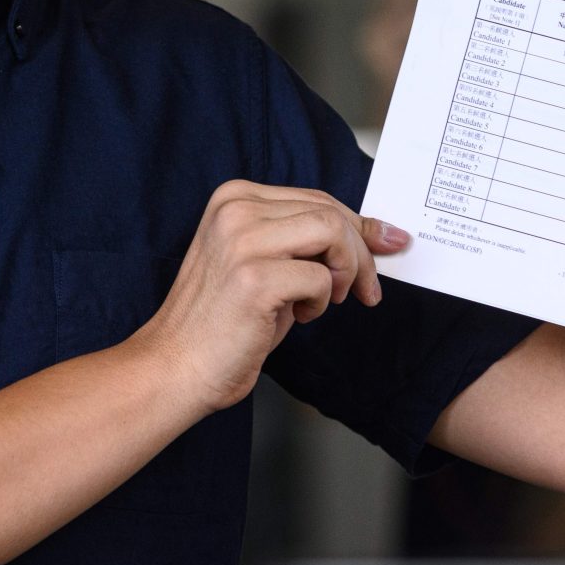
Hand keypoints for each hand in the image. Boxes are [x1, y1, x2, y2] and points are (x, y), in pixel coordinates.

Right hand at [134, 180, 409, 414]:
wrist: (175, 366)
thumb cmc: (222, 322)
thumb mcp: (264, 264)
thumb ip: (304, 241)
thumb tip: (376, 234)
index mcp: (234, 198)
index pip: (316, 198)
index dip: (358, 225)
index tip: (389, 244)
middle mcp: (235, 209)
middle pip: (329, 212)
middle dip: (361, 253)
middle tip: (366, 292)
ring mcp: (242, 240)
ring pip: (331, 233)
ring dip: (344, 273)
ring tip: (325, 301)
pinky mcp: (254, 278)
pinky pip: (320, 278)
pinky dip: (322, 301)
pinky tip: (298, 316)